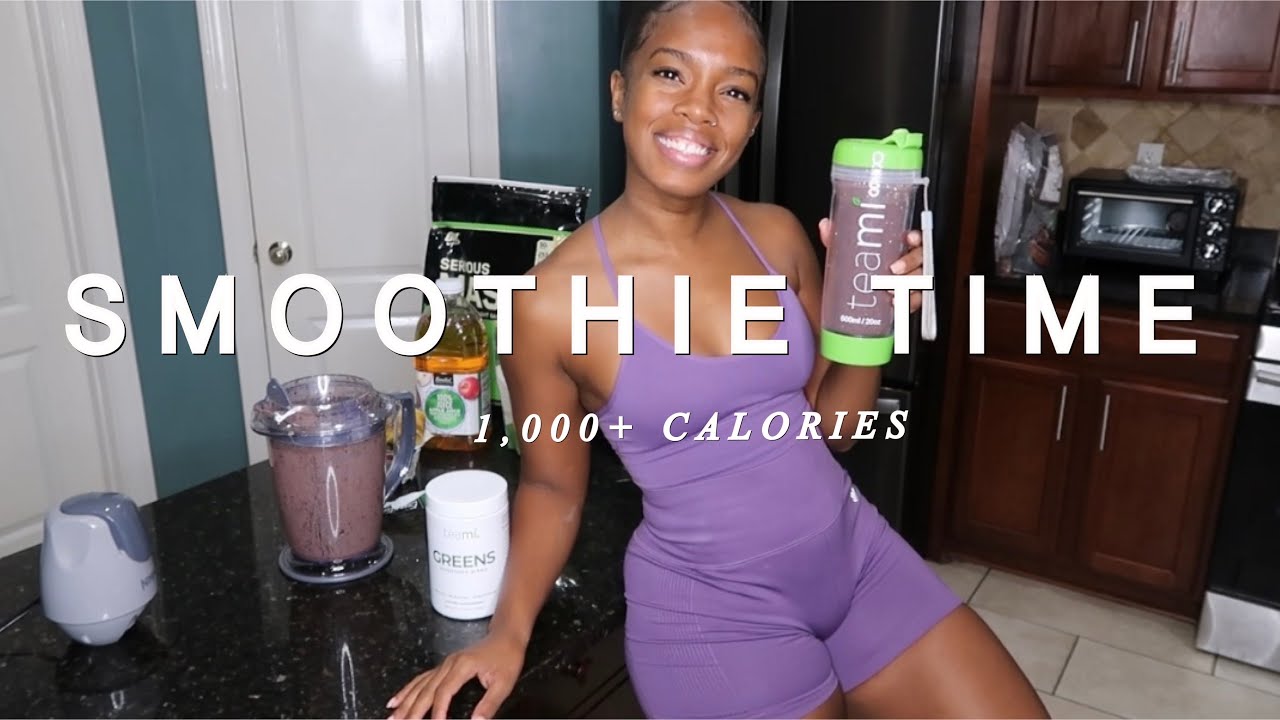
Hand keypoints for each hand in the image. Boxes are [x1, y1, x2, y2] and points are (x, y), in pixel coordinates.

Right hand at [386, 630, 525, 719]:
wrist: (506, 635)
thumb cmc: (507, 657)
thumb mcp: (504, 683)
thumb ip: (490, 704)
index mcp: (462, 666)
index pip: (444, 692)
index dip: (437, 710)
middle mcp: (449, 664)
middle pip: (426, 690)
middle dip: (412, 710)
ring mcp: (444, 664)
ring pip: (419, 685)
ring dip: (404, 703)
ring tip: (392, 717)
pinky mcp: (443, 666)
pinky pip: (421, 679)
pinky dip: (407, 691)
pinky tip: (395, 700)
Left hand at [818, 220, 924, 312]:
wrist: (852, 300)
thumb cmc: (856, 271)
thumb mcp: (846, 253)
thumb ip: (837, 238)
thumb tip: (826, 225)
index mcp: (897, 247)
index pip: (914, 238)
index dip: (915, 238)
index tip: (908, 239)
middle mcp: (908, 263)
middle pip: (920, 258)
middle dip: (909, 262)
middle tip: (893, 269)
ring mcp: (910, 281)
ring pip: (919, 279)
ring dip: (907, 283)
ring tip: (891, 289)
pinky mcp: (908, 300)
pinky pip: (914, 301)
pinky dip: (907, 302)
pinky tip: (895, 303)